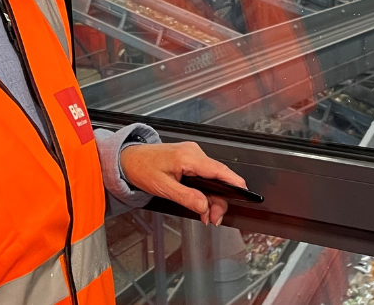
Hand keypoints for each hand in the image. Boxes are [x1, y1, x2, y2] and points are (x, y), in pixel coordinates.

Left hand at [119, 142, 247, 225]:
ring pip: (212, 179)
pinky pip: (205, 175)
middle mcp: (194, 153)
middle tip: (213, 219)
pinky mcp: (190, 160)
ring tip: (206, 215)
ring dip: (211, 198)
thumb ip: (186, 197)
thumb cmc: (142, 168)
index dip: (233, 181)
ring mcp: (193, 155)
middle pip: (217, 178)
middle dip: (218, 200)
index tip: (244, 192)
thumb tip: (204, 205)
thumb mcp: (163, 188)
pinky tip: (201, 203)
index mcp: (188, 157)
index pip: (217, 169)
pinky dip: (205, 190)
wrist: (128, 159)